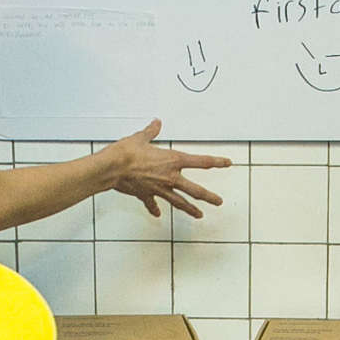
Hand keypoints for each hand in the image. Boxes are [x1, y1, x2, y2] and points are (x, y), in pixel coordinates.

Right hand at [101, 121, 230, 219]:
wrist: (111, 168)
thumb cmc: (126, 153)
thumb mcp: (141, 138)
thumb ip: (151, 131)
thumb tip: (156, 123)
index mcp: (173, 161)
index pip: (202, 161)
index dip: (217, 162)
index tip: (227, 163)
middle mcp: (169, 177)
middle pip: (195, 190)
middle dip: (209, 197)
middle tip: (219, 202)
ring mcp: (159, 189)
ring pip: (179, 202)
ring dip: (190, 209)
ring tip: (199, 215)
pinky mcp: (146, 195)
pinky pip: (152, 204)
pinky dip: (154, 209)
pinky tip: (157, 214)